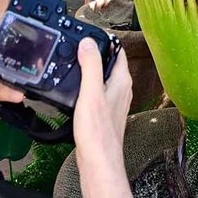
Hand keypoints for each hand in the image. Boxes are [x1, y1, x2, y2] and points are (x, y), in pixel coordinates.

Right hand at [74, 37, 132, 162]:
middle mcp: (122, 90)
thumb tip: (89, 42)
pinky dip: (89, 86)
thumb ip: (91, 65)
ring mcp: (115, 102)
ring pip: (104, 78)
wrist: (98, 162)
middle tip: (79, 48)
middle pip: (110, 63)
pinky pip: (99, 92)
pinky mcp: (106, 114)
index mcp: (122, 81)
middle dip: (96, 54)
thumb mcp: (91, 92)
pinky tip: (77, 91)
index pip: (118, 50)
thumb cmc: (98, 132)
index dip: (105, 40)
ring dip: (92, 70)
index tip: (89, 35)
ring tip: (75, 65)